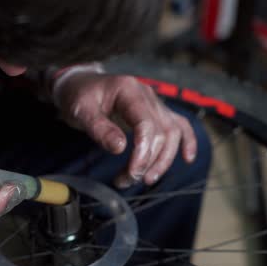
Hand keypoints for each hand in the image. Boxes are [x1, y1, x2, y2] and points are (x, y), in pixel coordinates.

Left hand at [54, 69, 196, 187]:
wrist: (79, 84)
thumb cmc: (79, 96)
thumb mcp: (81, 111)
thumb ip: (99, 128)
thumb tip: (120, 148)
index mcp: (129, 90)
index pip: (147, 124)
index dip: (143, 152)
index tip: (131, 173)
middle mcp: (147, 95)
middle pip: (162, 132)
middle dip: (148, 162)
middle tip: (127, 180)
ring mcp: (154, 103)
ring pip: (173, 133)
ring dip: (163, 160)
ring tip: (145, 179)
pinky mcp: (156, 112)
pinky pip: (179, 125)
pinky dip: (186, 142)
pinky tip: (187, 159)